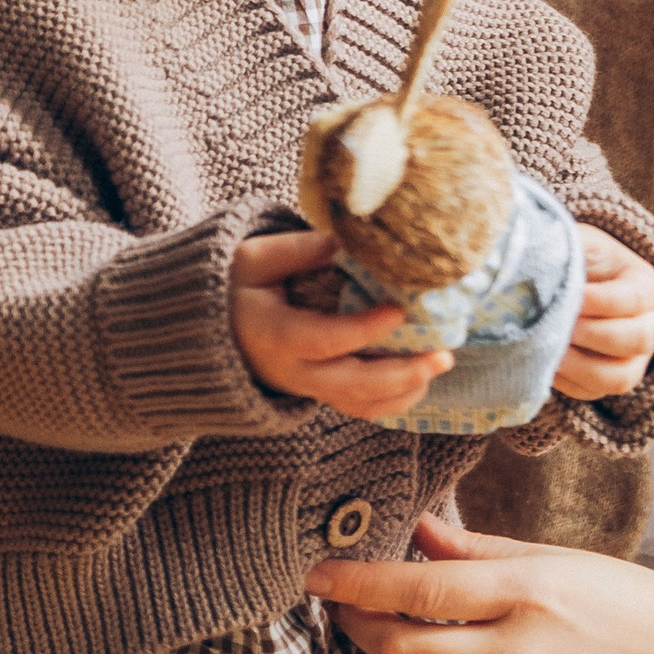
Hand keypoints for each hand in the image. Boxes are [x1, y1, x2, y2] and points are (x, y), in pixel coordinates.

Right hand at [231, 227, 452, 420]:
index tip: (399, 311)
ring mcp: (308, 389)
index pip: (325, 340)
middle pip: (352, 386)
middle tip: (442, 356)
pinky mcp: (320, 394)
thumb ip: (295, 250)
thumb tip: (342, 245)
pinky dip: (394, 400)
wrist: (211, 333)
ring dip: (405, 390)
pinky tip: (422, 379)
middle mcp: (294, 372)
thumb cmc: (234, 290)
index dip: (364, 330)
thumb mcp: (252, 260)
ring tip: (439, 364)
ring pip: (361, 404)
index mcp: (275, 335)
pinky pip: (360, 408)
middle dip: (401, 374)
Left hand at [309, 515, 653, 653]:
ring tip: (359, 624)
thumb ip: (478, 550)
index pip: (421, 587)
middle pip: (402, 645)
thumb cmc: (628, 603)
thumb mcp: (556, 558)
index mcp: (529, 594)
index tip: (317, 571)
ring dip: (374, 653)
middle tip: (336, 596)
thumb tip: (415, 533)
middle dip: (355, 620)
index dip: (359, 581)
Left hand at [553, 225, 653, 403]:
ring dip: (579, 366)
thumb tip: (539, 267)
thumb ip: (571, 252)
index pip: (631, 299)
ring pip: (618, 378)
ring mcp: (634, 360)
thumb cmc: (584, 260)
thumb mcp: (583, 246)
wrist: (587, 282)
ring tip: (547, 350)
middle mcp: (650, 327)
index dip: (598, 301)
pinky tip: (542, 364)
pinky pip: (592, 393)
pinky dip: (566, 383)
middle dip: (591, 334)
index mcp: (646, 288)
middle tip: (556, 324)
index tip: (567, 295)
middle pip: (634, 340)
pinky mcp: (610, 381)